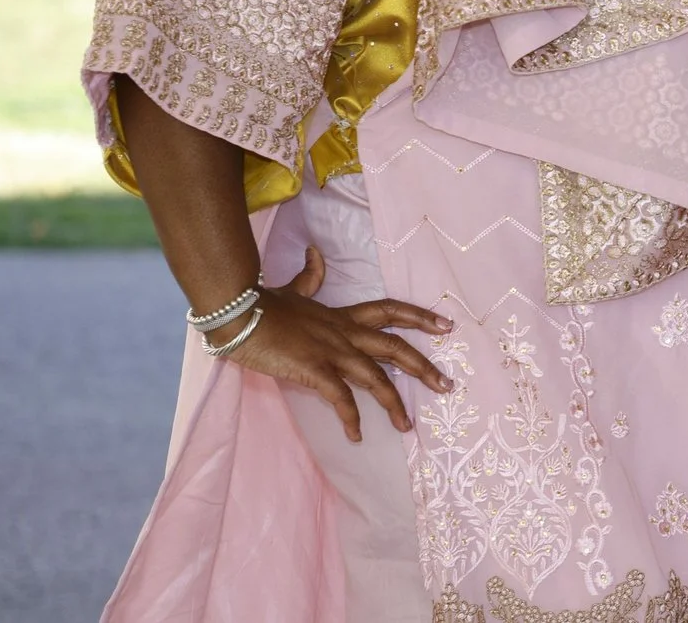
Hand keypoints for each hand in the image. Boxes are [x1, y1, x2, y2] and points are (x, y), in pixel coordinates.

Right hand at [214, 246, 455, 441]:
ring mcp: (332, 351)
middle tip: (448, 385)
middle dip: (423, 367)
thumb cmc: (264, 305)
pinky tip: (356, 435)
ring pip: (375, 377)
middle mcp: (346, 333)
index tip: (447, 325)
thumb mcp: (294, 290)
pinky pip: (340, 396)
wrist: (239, 313)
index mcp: (344, 316)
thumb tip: (316, 253)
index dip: (420, 317)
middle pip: (395, 348)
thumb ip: (310, 277)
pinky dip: (351, 417)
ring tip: (407, 425)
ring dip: (394, 402)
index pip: (391, 311)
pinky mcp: (314, 369)